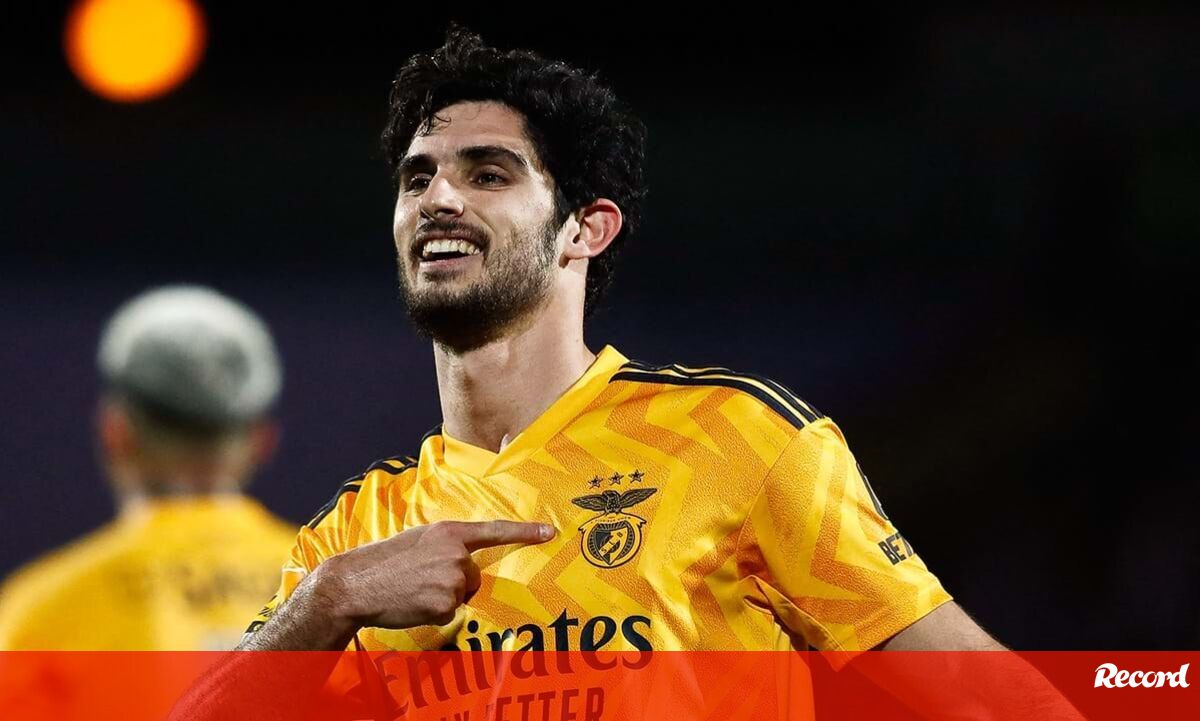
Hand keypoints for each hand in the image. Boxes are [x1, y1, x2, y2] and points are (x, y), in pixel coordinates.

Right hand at [312, 520, 554, 630]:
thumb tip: (464, 561)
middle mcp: (455, 552)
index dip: (525, 531)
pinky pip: (450, 612)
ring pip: (461, 595)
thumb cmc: (383, 562)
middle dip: (454, 582)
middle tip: (420, 580)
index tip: (550, 532)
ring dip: (442, 597)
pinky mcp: (446, 602)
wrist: (356, 583)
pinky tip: (413, 603)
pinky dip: (433, 612)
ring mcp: (452, 578)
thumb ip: (445, 546)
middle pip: (473, 575)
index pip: (494, 531)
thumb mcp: (418, 540)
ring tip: (413, 590)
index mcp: (448, 532)